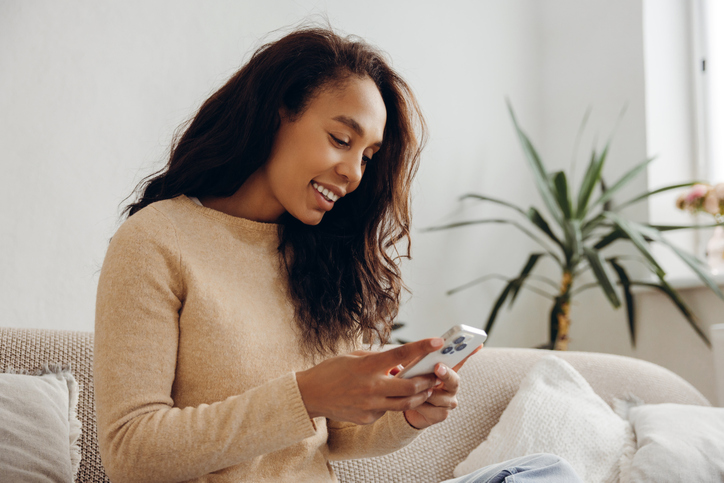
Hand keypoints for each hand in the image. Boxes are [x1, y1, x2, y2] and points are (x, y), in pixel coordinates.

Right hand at [295, 338, 444, 424]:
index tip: (438, 341)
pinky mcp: (368, 418)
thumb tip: (399, 364)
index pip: (401, 354)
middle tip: (437, 375)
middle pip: (411, 386)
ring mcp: (370, 405)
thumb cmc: (332, 371)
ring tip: (425, 389)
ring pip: (405, 403)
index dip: (422, 347)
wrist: (310, 395)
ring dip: (419, 396)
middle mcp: (371, 386)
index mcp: (368, 366)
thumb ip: (378, 359)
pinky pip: (388, 411)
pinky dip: (394, 403)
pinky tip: (391, 397)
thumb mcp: (354, 356)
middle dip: (428, 380)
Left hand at [402, 344, 482, 429]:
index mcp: (447, 371)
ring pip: (438, 397)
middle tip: (437, 367)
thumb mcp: (413, 366)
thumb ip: (418, 358)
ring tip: (413, 387)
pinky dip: (418, 404)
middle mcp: (452, 386)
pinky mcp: (441, 415)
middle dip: (445, 374)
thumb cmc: (411, 381)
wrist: (404, 405)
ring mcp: (448, 402)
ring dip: (424, 392)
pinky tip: (411, 401)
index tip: (477, 344)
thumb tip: (418, 349)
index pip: (461, 359)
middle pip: (454, 380)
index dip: (470, 352)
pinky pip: (430, 409)